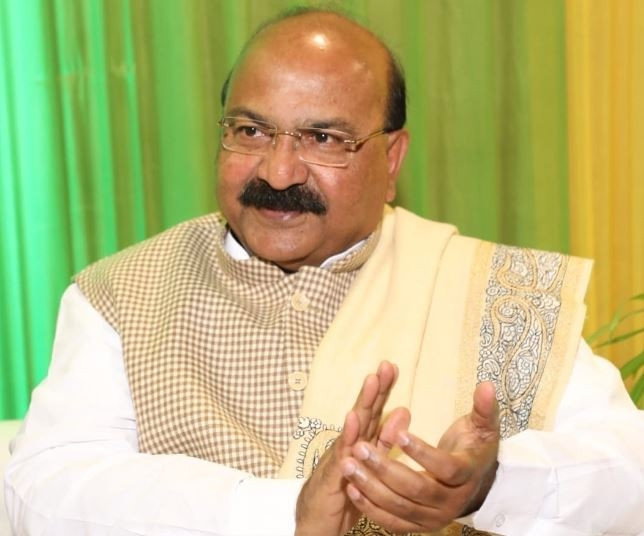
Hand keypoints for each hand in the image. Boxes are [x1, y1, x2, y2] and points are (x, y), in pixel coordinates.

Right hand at [295, 361, 402, 535]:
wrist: (316, 520)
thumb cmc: (344, 489)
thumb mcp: (371, 461)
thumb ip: (385, 438)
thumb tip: (403, 410)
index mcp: (361, 440)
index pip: (374, 411)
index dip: (383, 390)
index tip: (392, 367)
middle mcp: (349, 443)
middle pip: (364, 412)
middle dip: (375, 388)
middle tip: (385, 366)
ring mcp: (340, 456)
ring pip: (354, 427)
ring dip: (363, 403)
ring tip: (372, 381)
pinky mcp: (333, 474)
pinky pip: (342, 453)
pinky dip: (348, 435)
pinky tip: (353, 418)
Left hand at [340, 381, 499, 532]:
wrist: (475, 481)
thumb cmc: (474, 447)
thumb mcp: (483, 426)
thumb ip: (484, 408)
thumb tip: (486, 385)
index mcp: (466, 475)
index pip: (445, 468)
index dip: (423, 452)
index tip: (399, 434)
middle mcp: (451, 502)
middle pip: (417, 489)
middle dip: (386, 469)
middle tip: (361, 447)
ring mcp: (435, 518)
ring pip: (400, 508)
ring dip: (372, 487)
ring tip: (349, 464)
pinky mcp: (419, 526)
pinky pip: (393, 523)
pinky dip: (371, 508)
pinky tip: (352, 488)